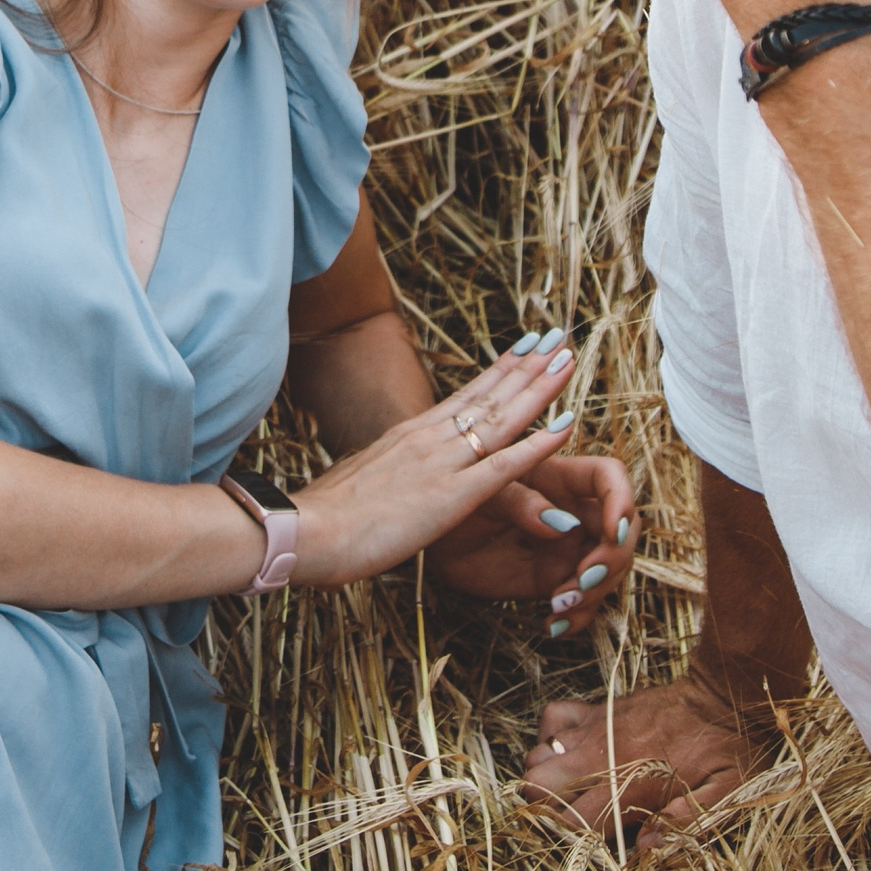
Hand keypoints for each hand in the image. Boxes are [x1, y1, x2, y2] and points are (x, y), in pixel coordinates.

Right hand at [288, 338, 580, 586]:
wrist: (302, 531)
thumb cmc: (324, 519)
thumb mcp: (364, 482)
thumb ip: (390, 472)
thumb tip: (395, 473)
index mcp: (411, 435)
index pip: (466, 395)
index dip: (500, 370)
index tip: (526, 347)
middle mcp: (431, 438)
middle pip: (490, 395)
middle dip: (529, 367)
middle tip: (559, 339)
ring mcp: (442, 462)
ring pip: (503, 418)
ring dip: (540, 389)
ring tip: (568, 361)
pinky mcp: (450, 495)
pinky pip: (504, 466)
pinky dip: (538, 445)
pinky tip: (565, 426)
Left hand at [426, 455, 636, 637]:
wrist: (433, 537)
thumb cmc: (456, 500)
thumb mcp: (483, 495)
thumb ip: (521, 502)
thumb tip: (563, 524)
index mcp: (560, 477)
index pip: (609, 476)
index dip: (622, 499)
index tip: (613, 531)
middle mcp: (573, 510)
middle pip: (623, 528)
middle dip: (613, 557)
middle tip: (581, 581)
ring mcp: (568, 547)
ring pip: (610, 567)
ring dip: (597, 591)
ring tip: (559, 605)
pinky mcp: (554, 578)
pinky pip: (584, 600)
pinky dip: (578, 616)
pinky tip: (553, 625)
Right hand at [521, 672, 773, 846]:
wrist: (724, 688)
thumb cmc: (729, 746)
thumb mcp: (725, 792)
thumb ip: (686, 822)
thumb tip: (644, 847)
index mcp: (630, 783)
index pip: (573, 821)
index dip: (566, 838)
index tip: (579, 842)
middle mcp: (603, 755)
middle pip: (538, 786)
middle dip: (543, 808)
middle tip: (569, 816)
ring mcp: (596, 727)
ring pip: (537, 755)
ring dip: (545, 776)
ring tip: (568, 788)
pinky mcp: (598, 707)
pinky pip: (552, 715)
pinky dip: (549, 734)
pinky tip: (569, 748)